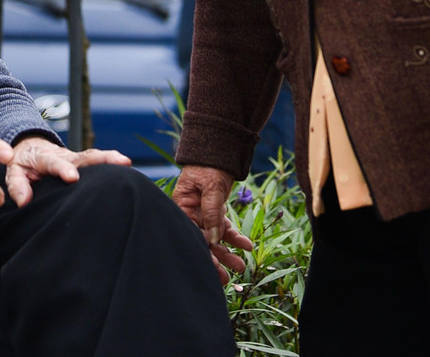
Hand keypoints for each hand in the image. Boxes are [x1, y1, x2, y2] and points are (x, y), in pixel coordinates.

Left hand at [4, 135, 131, 206]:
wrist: (29, 147)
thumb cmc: (22, 163)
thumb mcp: (13, 172)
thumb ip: (17, 186)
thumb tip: (24, 202)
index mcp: (44, 157)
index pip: (55, 163)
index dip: (63, 169)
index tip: (72, 177)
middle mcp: (64, 155)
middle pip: (83, 156)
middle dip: (100, 159)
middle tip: (117, 161)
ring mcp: (75, 159)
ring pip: (93, 157)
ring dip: (110, 159)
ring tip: (126, 163)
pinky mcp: (83, 164)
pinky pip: (97, 163)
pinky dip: (112, 164)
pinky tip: (127, 171)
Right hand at [171, 164, 253, 281]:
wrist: (219, 151)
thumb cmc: (209, 166)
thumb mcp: (211, 188)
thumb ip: (212, 213)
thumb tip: (214, 239)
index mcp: (182, 206)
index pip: (192, 234)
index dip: (202, 251)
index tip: (213, 268)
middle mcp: (191, 213)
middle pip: (203, 240)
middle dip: (216, 259)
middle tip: (227, 278)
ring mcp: (203, 213)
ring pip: (215, 238)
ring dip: (228, 251)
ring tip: (241, 266)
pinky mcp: (214, 211)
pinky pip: (224, 228)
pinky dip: (236, 237)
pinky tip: (247, 246)